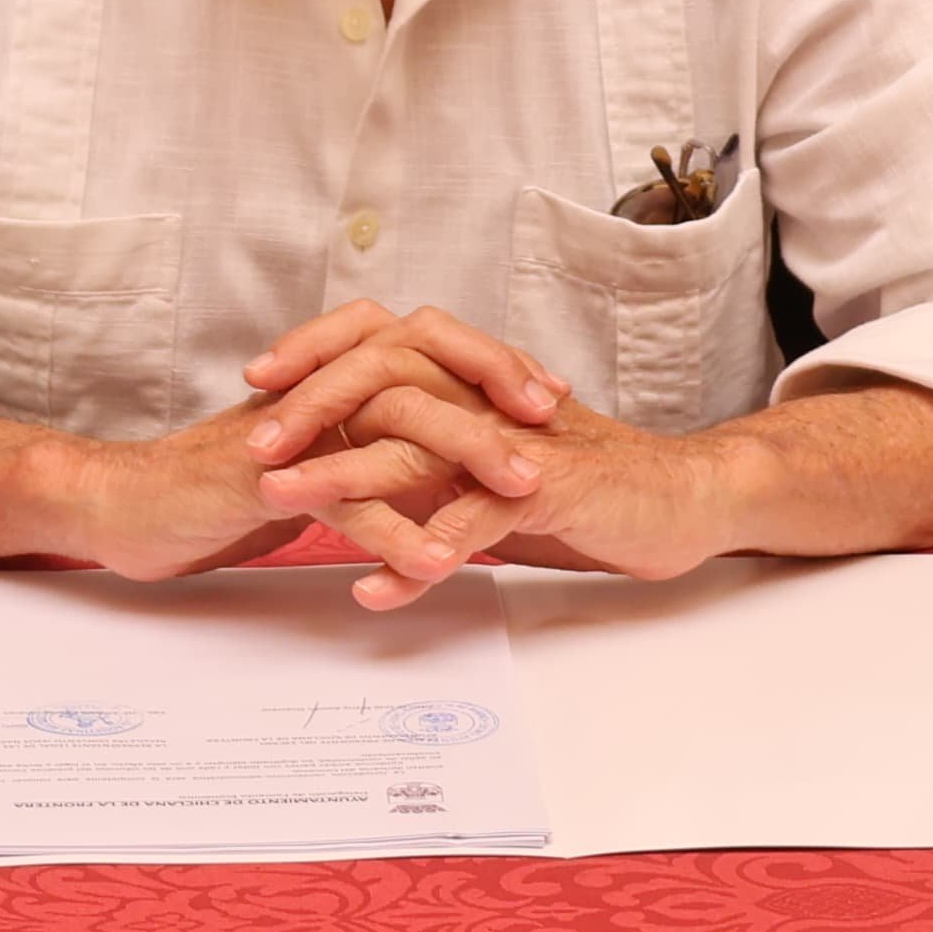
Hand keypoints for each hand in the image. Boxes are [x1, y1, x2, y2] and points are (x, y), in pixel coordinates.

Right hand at [42, 304, 574, 584]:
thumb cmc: (210, 493)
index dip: (488, 364)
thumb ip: (361, 454)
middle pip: (422, 362)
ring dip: (465, 455)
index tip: (546, 395)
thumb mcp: (304, 466)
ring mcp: (293, 429)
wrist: (121, 509)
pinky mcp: (266, 476)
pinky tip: (436, 560)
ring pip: (395, 421)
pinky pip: (344, 497)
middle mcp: (317, 390)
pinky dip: (396, 530)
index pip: (424, 346)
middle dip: (494, 390)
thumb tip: (431, 465)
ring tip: (522, 490)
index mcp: (331, 382)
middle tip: (553, 424)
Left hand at [266, 379, 755, 610]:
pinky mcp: (548, 489)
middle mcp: (489, 398)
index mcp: (472, 385)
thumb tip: (360, 474)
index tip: (257, 385)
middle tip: (252, 448)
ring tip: (283, 501)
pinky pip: (473, 518)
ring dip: (343, 473)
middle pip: (385, 376)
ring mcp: (517, 441)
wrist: (680, 500)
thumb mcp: (491, 467)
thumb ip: (433, 461)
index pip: (381, 345)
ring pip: (416, 442)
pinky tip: (378, 586)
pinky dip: (421, 552)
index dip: (317, 356)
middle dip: (311, 410)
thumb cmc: (585, 487)